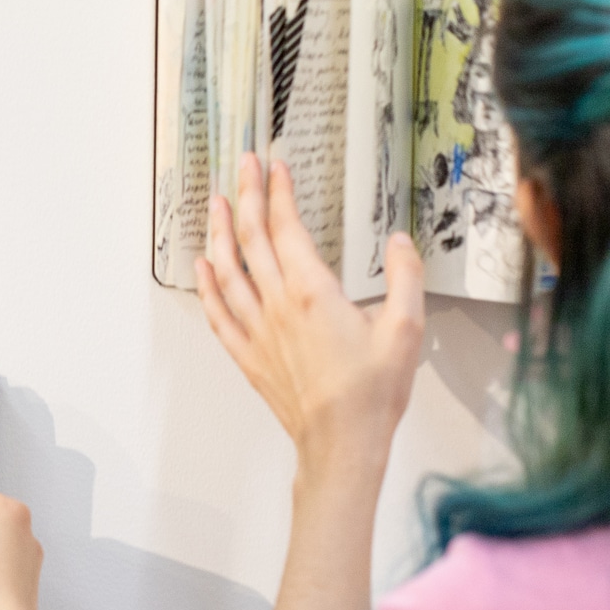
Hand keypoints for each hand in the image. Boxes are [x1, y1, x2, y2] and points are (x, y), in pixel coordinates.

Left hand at [196, 153, 425, 478]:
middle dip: (246, 195)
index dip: (279, 192)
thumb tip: (398, 240)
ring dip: (219, 232)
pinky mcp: (250, 356)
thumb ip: (405, 276)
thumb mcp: (406, 328)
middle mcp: (277, 305)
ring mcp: (258, 331)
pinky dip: (207, 285)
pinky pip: (219, 313)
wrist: (342, 444)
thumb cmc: (373, 392)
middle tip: (242, 164)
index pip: (287, 228)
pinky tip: (202, 267)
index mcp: (312, 292)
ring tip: (216, 202)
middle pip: (252, 239)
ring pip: (228, 270)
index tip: (275, 165)